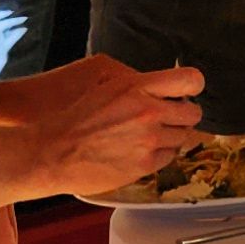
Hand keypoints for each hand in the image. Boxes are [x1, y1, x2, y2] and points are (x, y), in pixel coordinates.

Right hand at [13, 58, 206, 200]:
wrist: (51, 153)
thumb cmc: (74, 119)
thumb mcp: (106, 87)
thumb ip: (139, 86)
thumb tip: (166, 88)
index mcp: (137, 86)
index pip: (190, 80)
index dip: (192, 87)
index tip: (187, 93)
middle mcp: (148, 111)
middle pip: (193, 113)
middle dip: (183, 115)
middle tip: (169, 118)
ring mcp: (149, 140)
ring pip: (183, 137)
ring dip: (171, 136)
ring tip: (148, 136)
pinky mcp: (145, 164)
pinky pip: (169, 157)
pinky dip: (160, 154)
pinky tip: (141, 151)